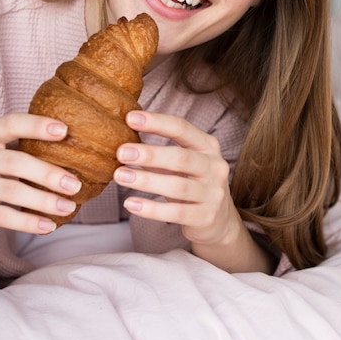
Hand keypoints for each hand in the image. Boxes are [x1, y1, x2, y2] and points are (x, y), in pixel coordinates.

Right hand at [0, 113, 81, 244]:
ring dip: (44, 201)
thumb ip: (23, 147)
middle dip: (48, 174)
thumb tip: (75, 147)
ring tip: (68, 208)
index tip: (65, 131)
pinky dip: (28, 222)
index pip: (11, 123)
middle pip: (14, 161)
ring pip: (11, 191)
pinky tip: (49, 226)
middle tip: (76, 185)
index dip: (37, 125)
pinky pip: (2, 216)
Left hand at [114, 110, 238, 248]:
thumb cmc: (192, 182)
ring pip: (178, 186)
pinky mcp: (206, 218)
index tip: (130, 118)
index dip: (156, 122)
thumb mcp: (183, 162)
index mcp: (207, 146)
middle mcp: (215, 167)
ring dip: (146, 181)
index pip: (182, 128)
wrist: (221, 220)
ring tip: (120, 176)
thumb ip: (159, 152)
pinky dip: (151, 209)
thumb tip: (121, 141)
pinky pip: (176, 213)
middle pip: (181, 157)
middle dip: (150, 154)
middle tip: (121, 152)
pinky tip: (131, 204)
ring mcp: (213, 194)